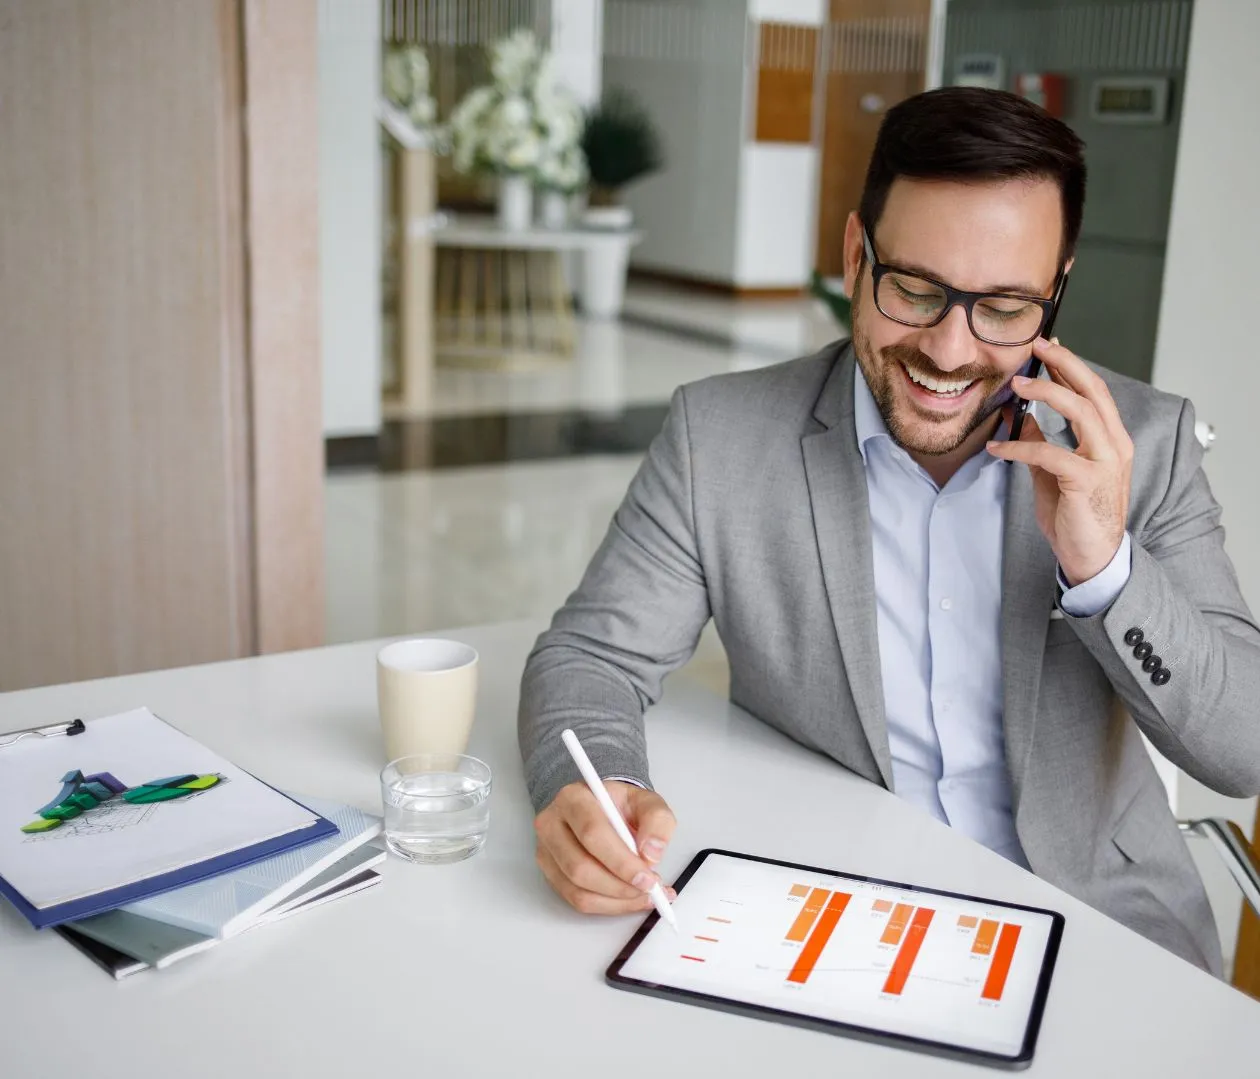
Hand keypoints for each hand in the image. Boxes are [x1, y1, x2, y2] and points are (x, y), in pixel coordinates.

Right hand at [534, 780, 676, 914]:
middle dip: (620, 886)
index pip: (592, 833)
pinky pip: (577, 900)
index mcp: (574, 798)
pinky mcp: (551, 873)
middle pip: (580, 867)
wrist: (603, 809)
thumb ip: (657, 821)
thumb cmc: (620, 806)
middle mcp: (552, 824)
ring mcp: (548, 851)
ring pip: (578, 889)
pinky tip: (630, 899)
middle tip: (649, 889)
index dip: (621, 861)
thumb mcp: (646, 801)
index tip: (647, 877)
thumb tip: (651, 854)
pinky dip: (608, 906)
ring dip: (616, 900)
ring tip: (644, 894)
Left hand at [986, 337, 1132, 585]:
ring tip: (1018, 383)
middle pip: (1093, 391)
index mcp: (1110, 440)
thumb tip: (1020, 416)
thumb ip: (1042, 442)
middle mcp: (1115, 445)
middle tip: (1037, 346)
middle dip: (1065, 364)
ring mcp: (1105, 463)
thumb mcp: (1053, 472)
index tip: (1048, 346)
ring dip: (1047, 393)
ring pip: (1081, 412)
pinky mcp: (1087, 482)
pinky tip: (997, 446)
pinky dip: (1020, 446)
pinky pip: (1051, 453)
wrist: (1093, 557)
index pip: (1094, 392)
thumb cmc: (1076, 515)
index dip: (1071, 366)